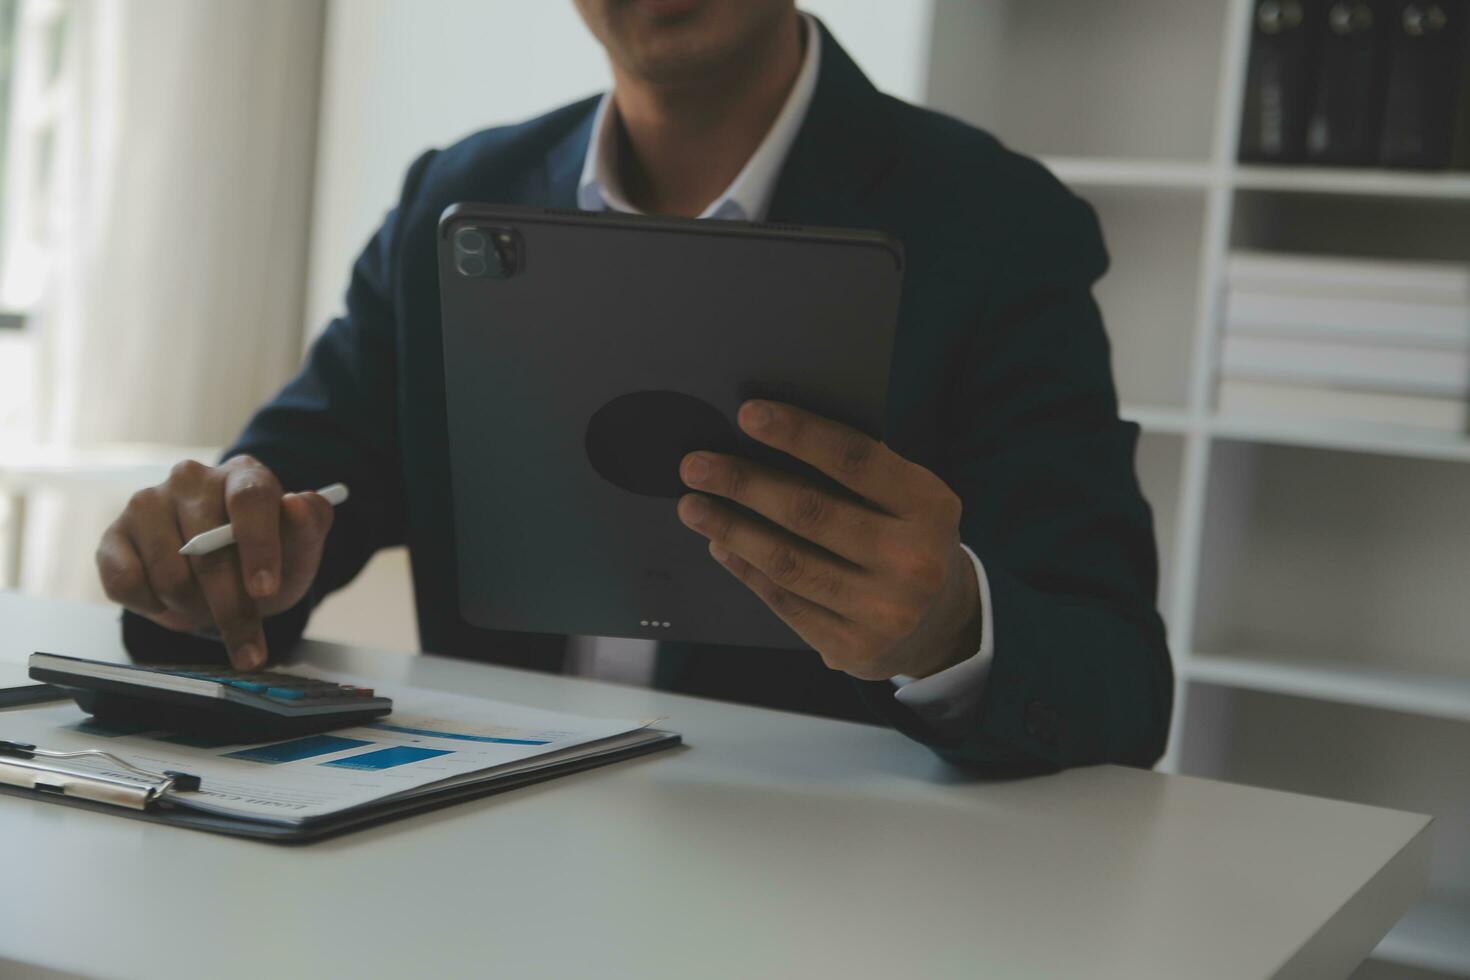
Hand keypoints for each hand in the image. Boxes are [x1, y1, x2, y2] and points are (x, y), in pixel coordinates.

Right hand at [95, 455, 334, 669]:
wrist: (227, 575)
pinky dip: (154, 608)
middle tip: (249, 647)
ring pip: (168, 574)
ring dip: (194, 609)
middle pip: (206, 549)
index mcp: (242, 474)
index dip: (258, 546)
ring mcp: (146, 504)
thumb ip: (310, 525)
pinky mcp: (113, 537)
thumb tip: (297, 504)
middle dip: (230, 607)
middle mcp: (190, 478)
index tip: (265, 591)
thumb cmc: (270, 557)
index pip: (249, 499)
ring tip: (210, 610)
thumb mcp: (301, 547)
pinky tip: (173, 603)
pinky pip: (126, 584)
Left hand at [677, 401, 981, 680]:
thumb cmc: (906, 539)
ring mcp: (883, 611)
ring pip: (788, 563)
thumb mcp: (907, 499)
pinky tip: (720, 546)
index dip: (798, 433)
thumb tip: (764, 441)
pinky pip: (784, 602)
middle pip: (810, 512)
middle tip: (695, 466)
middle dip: (744, 484)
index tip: (746, 414)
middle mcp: (912, 562)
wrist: (941, 624)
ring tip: (693, 506)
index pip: (854, 460)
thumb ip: (855, 474)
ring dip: (731, 530)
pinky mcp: (852, 648)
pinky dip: (745, 569)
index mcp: (930, 507)